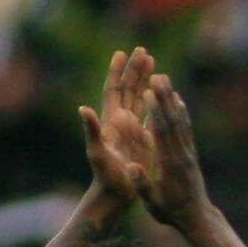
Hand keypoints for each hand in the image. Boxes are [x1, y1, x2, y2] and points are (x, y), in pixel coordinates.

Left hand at [77, 48, 153, 202]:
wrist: (115, 196)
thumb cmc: (106, 177)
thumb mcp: (97, 153)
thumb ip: (91, 130)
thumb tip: (83, 109)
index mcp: (112, 122)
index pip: (114, 90)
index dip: (117, 72)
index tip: (122, 53)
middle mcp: (121, 122)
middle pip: (128, 89)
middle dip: (135, 70)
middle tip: (143, 50)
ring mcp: (132, 130)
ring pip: (139, 99)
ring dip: (145, 81)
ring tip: (154, 63)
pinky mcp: (143, 139)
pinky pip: (150, 114)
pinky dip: (156, 101)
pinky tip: (164, 93)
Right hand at [135, 65, 210, 228]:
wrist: (197, 219)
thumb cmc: (170, 213)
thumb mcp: (153, 203)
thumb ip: (143, 184)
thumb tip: (132, 168)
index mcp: (169, 165)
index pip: (161, 133)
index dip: (155, 111)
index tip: (147, 92)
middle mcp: (181, 154)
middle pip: (172, 120)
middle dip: (164, 97)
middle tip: (156, 74)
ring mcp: (188, 153)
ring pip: (180, 121)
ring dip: (172, 98)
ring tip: (164, 79)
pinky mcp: (191, 154)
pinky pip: (186, 129)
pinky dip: (181, 112)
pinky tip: (178, 100)